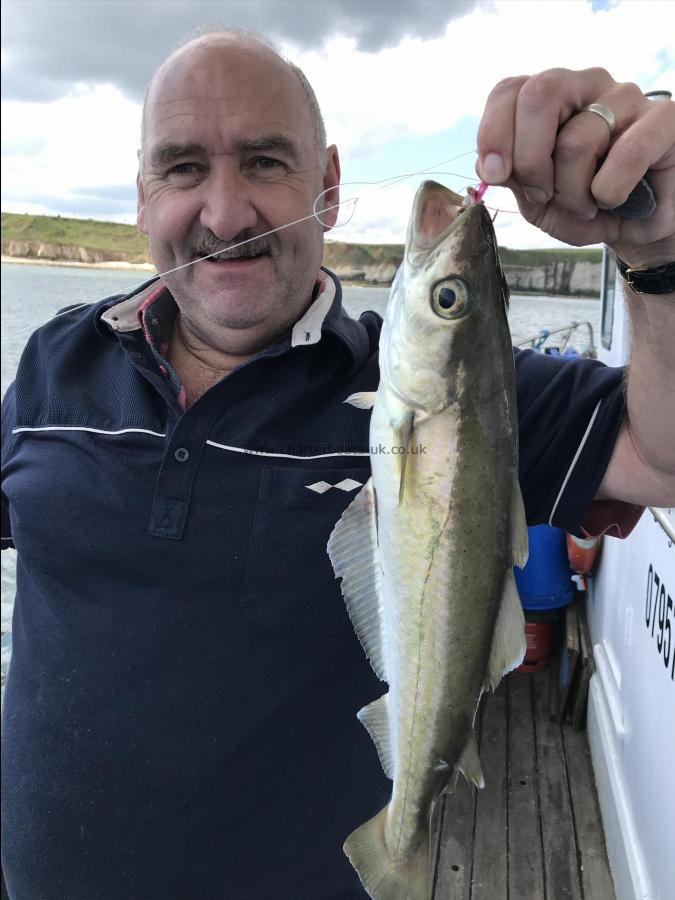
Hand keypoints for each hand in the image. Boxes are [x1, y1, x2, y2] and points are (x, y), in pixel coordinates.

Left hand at [476, 67, 674, 267]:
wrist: (637, 226)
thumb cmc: (586, 205)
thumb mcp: (537, 200)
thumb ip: (512, 176)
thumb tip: (489, 163)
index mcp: (551, 98)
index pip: (509, 90)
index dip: (494, 132)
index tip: (495, 175)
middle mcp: (587, 86)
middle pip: (539, 94)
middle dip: (529, 160)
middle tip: (541, 194)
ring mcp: (626, 98)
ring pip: (576, 140)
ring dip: (572, 192)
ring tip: (586, 204)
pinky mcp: (663, 119)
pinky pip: (625, 154)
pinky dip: (609, 192)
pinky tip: (613, 199)